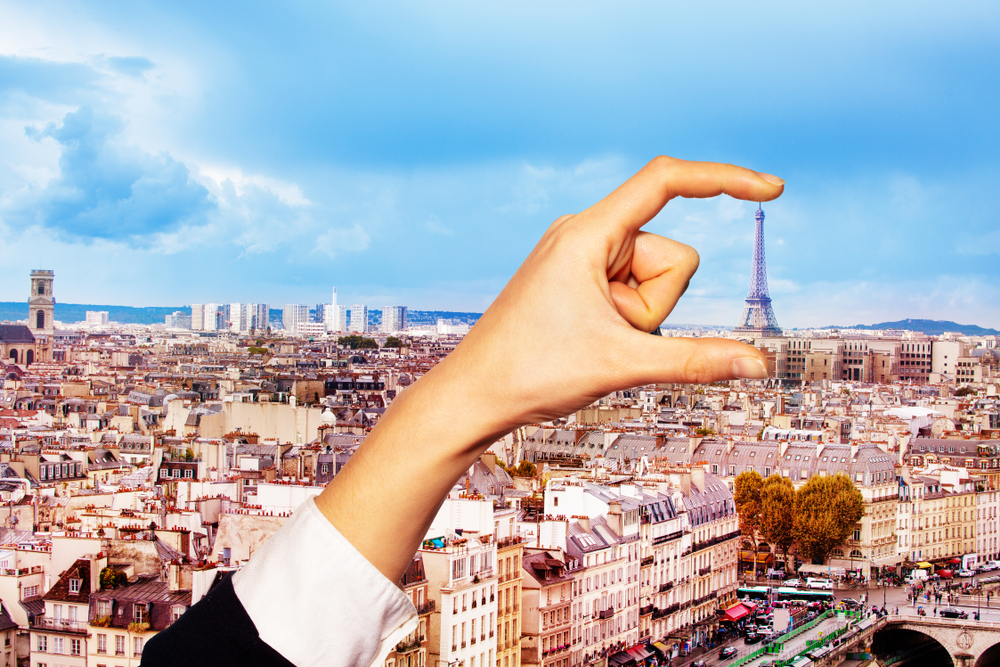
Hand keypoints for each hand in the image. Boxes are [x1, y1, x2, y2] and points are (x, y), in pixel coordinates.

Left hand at [317, 156, 783, 582]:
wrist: (474, 397)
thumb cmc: (530, 372)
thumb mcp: (621, 363)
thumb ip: (696, 360)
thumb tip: (759, 364)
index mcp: (588, 233)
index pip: (666, 181)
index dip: (723, 180)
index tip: (772, 190)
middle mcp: (585, 235)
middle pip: (669, 256)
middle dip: (656, 304)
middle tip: (606, 334)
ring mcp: (582, 259)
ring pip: (653, 281)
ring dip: (639, 318)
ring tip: (591, 341)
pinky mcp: (580, 280)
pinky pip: (632, 294)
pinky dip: (627, 322)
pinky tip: (588, 342)